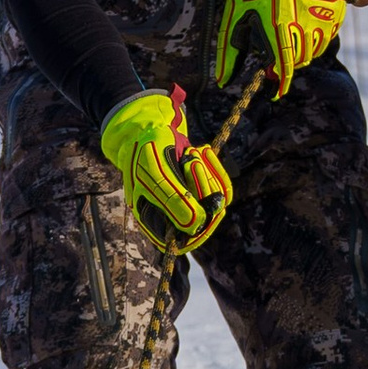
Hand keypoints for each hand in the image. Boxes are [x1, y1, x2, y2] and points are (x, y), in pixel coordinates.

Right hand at [100, 87, 231, 253]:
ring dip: (207, 173)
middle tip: (190, 160)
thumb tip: (197, 225)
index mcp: (154, 222)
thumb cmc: (145, 151)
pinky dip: (215, 167)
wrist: (149, 128)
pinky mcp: (203, 189)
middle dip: (201, 186)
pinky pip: (222, 188)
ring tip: (190, 153)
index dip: (197, 223)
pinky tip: (203, 150)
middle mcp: (174, 217)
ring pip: (216, 202)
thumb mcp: (156, 174)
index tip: (199, 198)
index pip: (184, 240)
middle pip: (205, 220)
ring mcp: (191, 204)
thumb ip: (174, 200)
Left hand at [218, 0, 344, 102]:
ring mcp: (322, 16)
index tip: (275, 91)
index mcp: (278, 24)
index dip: (279, 84)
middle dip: (286, 63)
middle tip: (276, 53)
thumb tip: (223, 80)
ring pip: (313, 51)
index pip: (282, 66)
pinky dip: (314, 39)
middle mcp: (304, 22)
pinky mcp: (335, 11)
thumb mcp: (237, 12)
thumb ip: (230, 50)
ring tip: (288, 34)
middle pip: (298, 61)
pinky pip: (326, 37)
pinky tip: (302, 25)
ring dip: (300, 51)